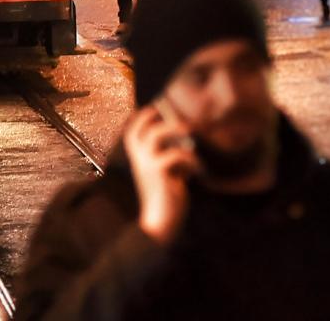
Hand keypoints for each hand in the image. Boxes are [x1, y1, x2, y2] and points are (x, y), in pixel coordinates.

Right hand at [123, 104, 197, 244]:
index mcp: (138, 159)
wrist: (161, 221)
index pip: (131, 133)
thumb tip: (187, 140)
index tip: (154, 108)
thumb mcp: (166, 173)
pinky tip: (198, 170)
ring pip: (156, 135)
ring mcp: (147, 164)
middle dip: (163, 120)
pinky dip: (190, 159)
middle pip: (144, 129)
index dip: (141, 119)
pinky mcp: (159, 172)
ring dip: (175, 130)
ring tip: (191, 131)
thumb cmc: (166, 197)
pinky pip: (176, 154)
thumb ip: (170, 156)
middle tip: (183, 120)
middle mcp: (139, 160)